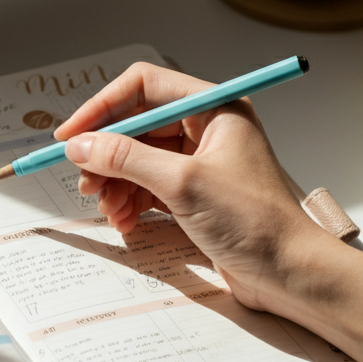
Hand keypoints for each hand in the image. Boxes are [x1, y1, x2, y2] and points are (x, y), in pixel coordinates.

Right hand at [53, 61, 336, 309]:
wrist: (291, 273)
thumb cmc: (256, 223)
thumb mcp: (183, 184)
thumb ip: (126, 160)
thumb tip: (81, 145)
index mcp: (215, 108)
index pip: (144, 88)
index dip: (103, 108)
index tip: (71, 134)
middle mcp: (207, 129)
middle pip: (138, 126)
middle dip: (107, 155)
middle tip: (86, 180)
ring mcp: (201, 163)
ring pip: (139, 160)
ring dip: (116, 183)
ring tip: (108, 208)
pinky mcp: (196, 194)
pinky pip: (150, 186)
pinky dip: (132, 202)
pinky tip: (125, 221)